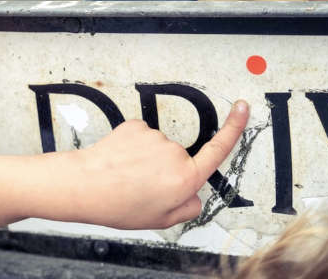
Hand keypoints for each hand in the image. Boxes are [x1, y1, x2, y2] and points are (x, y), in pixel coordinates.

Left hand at [71, 100, 248, 228]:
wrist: (85, 185)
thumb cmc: (119, 204)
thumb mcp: (161, 220)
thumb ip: (187, 208)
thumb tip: (193, 195)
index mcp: (185, 180)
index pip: (219, 150)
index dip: (234, 127)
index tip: (242, 108)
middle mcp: (174, 154)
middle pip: (180, 160)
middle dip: (166, 171)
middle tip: (142, 187)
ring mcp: (155, 137)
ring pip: (158, 149)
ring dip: (147, 160)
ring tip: (127, 175)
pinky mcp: (136, 126)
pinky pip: (142, 137)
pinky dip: (134, 148)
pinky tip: (121, 160)